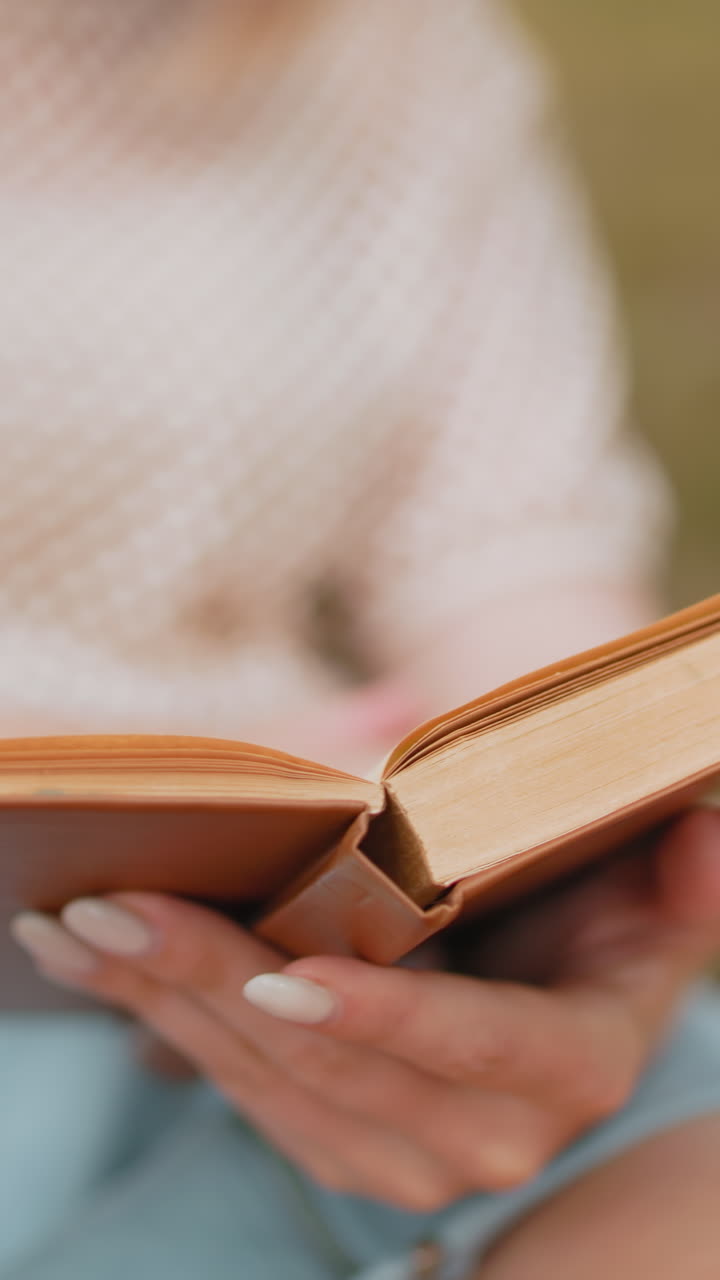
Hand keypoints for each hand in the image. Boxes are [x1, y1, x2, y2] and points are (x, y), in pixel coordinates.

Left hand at [11, 810, 719, 1209]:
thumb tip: (701, 833)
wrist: (561, 992)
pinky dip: (161, 1020)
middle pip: (334, 1063)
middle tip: (118, 908)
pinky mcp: (338, 1140)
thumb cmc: (606, 922)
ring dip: (166, 1001)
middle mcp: (484, 1131)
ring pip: (265, 1084)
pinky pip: (238, 1091)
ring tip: (83, 925)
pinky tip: (98, 961)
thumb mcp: (656, 898)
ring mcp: (401, 1150)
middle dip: (217, 986)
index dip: (384, 1019)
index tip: (283, 978)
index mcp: (568, 1063)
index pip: (472, 1047)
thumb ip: (684, 877)